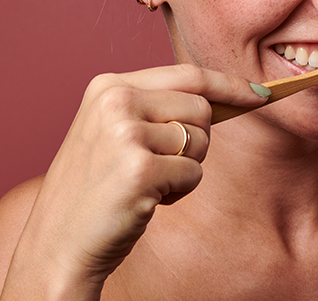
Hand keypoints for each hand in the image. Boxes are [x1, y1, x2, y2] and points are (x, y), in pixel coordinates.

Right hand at [0, 65, 267, 299]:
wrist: (57, 243)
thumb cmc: (97, 189)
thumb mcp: (115, 130)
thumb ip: (159, 107)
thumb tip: (228, 95)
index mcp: (109, 85)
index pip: (188, 74)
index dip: (229, 85)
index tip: (260, 94)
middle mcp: (115, 101)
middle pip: (201, 107)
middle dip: (198, 140)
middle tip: (160, 165)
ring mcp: (125, 134)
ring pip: (201, 141)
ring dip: (185, 169)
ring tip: (145, 182)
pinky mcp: (139, 169)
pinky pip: (194, 174)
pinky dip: (179, 191)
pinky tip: (144, 200)